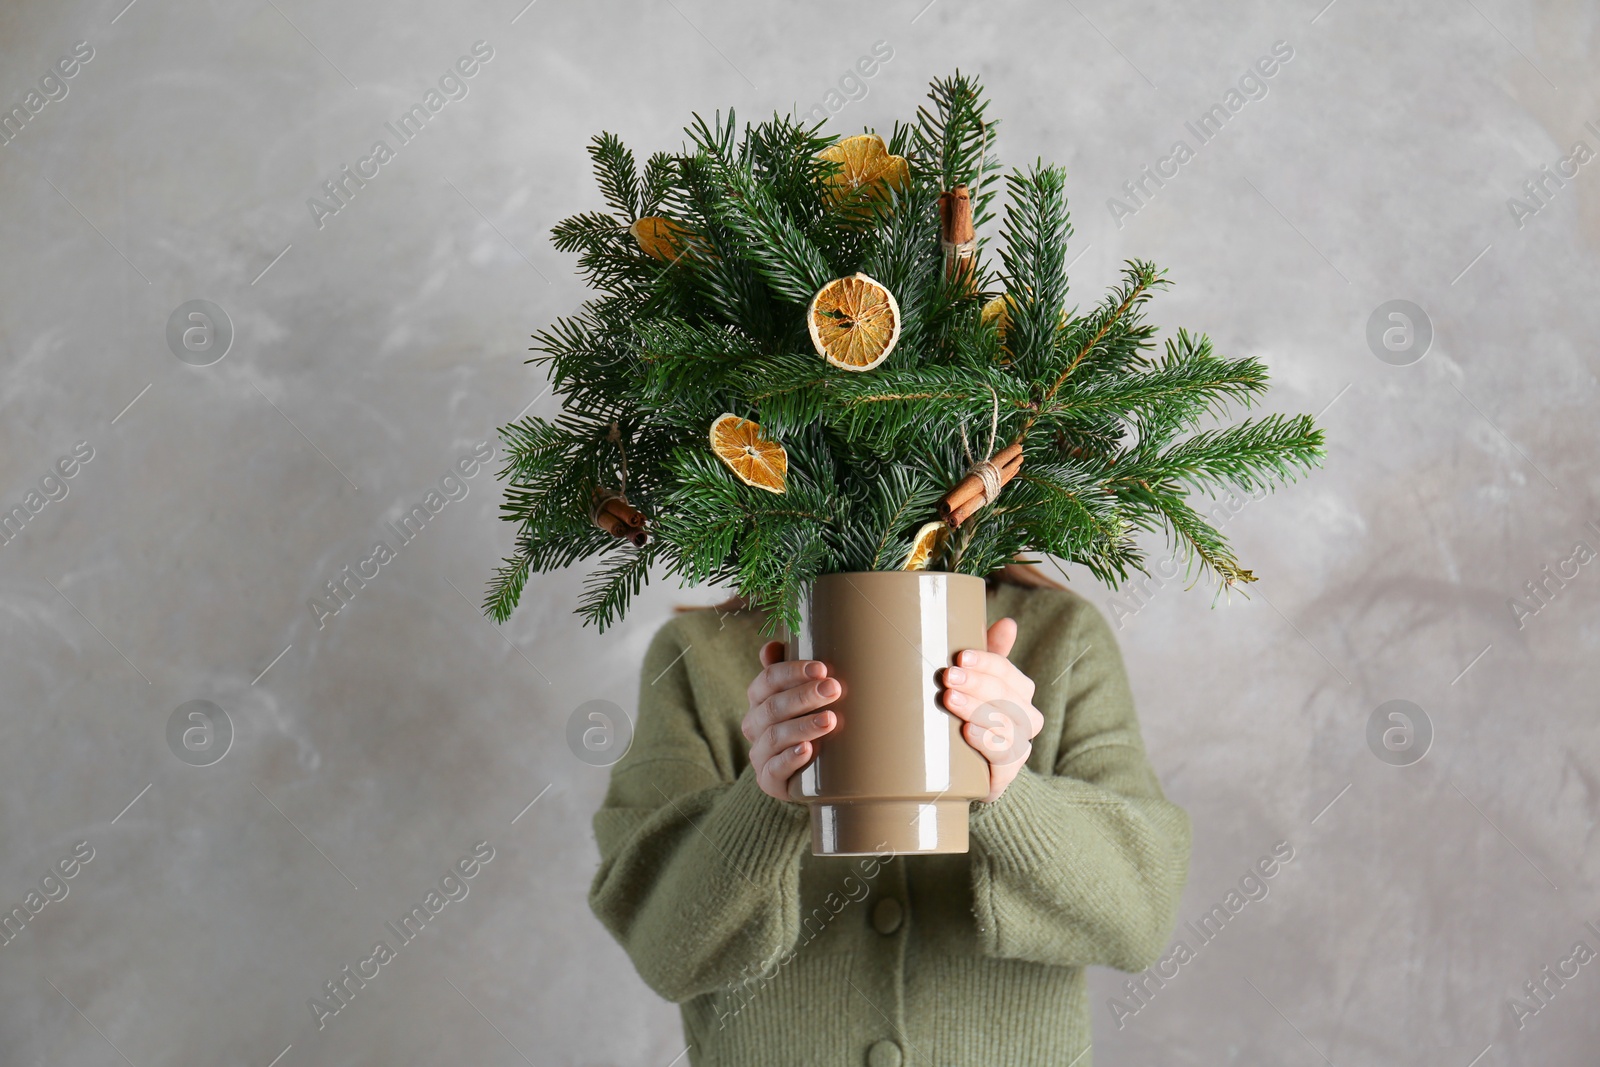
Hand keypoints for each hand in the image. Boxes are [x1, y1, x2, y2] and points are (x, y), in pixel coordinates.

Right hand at [742, 640, 839, 801]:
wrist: (812, 773)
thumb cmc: (809, 721)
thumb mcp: (802, 693)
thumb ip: (789, 668)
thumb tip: (771, 645)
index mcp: (759, 699)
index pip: (767, 680)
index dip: (792, 672)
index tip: (822, 669)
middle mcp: (754, 725)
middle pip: (773, 707)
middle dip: (804, 696)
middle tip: (834, 689)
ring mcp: (760, 754)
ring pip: (775, 737)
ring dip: (803, 726)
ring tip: (830, 720)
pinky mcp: (768, 781)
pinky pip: (774, 770)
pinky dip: (790, 759)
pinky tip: (807, 750)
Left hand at [941, 617, 1043, 802]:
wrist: (957, 769)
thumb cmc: (965, 715)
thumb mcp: (973, 682)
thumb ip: (990, 653)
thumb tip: (1009, 623)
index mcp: (1019, 693)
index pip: (1008, 673)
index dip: (987, 662)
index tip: (960, 657)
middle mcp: (1025, 719)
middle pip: (1008, 697)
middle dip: (977, 685)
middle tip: (948, 677)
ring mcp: (1018, 749)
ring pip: (1008, 725)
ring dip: (979, 709)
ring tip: (950, 700)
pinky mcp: (1005, 775)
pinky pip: (1005, 759)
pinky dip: (988, 743)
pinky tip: (968, 732)